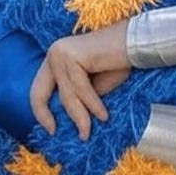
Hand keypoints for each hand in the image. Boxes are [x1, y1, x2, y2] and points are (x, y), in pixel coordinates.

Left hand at [31, 21, 131, 138]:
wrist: (137, 41)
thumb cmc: (119, 62)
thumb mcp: (93, 85)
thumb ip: (78, 97)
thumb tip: (70, 120)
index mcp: (56, 58)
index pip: (38, 89)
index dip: (41, 112)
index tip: (51, 129)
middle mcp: (54, 53)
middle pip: (39, 92)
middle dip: (45, 116)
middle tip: (56, 133)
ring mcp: (61, 53)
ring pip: (66, 95)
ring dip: (79, 116)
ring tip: (87, 132)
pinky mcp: (73, 56)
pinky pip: (81, 89)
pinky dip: (93, 104)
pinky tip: (103, 115)